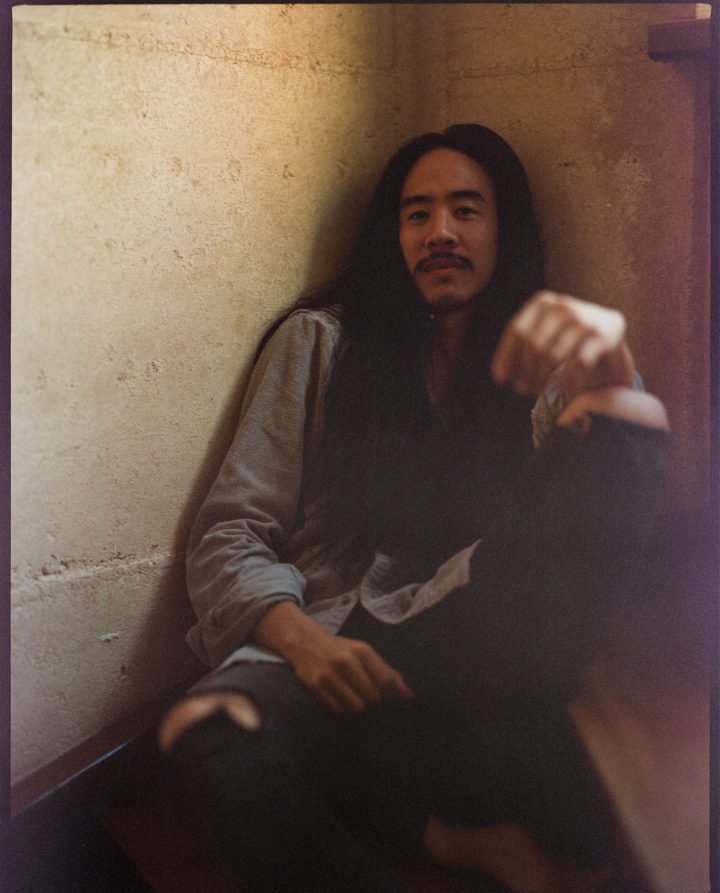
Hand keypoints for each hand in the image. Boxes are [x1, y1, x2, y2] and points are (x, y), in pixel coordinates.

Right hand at [289, 630, 413, 714]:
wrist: (304, 642)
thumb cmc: (340, 649)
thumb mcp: (363, 652)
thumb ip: (386, 672)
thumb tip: (409, 694)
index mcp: (361, 650)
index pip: (386, 680)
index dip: (391, 693)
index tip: (390, 697)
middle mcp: (345, 661)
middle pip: (373, 696)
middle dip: (374, 701)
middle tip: (369, 698)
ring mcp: (328, 675)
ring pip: (356, 706)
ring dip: (357, 706)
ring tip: (353, 697)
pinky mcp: (314, 686)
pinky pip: (337, 709)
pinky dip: (341, 708)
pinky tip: (339, 698)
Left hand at [491, 291, 634, 398]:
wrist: (611, 331)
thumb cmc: (567, 335)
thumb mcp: (543, 332)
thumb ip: (521, 348)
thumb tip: (500, 376)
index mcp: (543, 302)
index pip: (517, 330)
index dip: (506, 356)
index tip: (501, 379)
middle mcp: (563, 306)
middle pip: (534, 345)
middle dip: (527, 373)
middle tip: (525, 390)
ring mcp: (585, 319)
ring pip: (553, 356)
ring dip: (544, 380)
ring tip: (540, 393)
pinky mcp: (603, 337)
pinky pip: (577, 366)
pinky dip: (568, 383)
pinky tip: (564, 393)